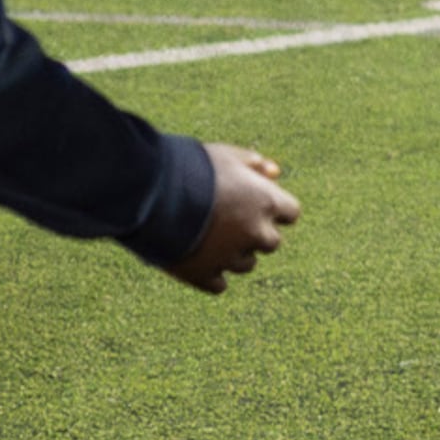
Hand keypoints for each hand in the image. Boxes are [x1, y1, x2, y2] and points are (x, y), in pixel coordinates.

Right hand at [162, 143, 300, 292]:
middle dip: (254, 234)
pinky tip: (197, 258)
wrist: (149, 193)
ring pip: (245, 265)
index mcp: (265, 202)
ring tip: (206, 236)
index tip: (253, 203)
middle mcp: (255, 234)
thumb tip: (274, 172)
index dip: (272, 209)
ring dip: (233, 254)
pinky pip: (219, 284)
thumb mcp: (225, 155)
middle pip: (270, 242)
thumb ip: (253, 163)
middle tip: (229, 221)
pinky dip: (211, 275)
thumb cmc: (190, 167)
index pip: (290, 213)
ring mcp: (230, 258)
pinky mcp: (204, 276)